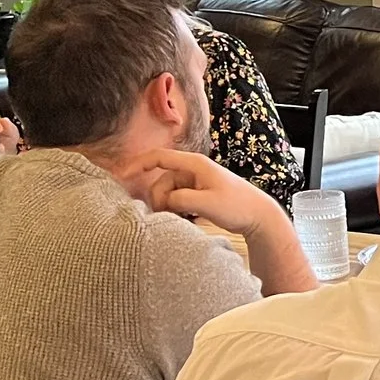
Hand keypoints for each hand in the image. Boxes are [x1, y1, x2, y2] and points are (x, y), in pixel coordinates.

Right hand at [144, 150, 314, 294]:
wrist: (259, 216)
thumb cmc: (238, 206)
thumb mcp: (207, 204)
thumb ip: (181, 200)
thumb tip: (162, 201)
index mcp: (195, 165)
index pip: (159, 158)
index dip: (138, 164)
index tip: (121, 175)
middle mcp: (193, 170)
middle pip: (161, 181)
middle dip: (158, 199)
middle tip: (166, 217)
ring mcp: (195, 182)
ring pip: (167, 193)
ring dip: (167, 207)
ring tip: (181, 221)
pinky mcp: (197, 194)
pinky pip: (176, 200)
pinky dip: (175, 210)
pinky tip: (185, 220)